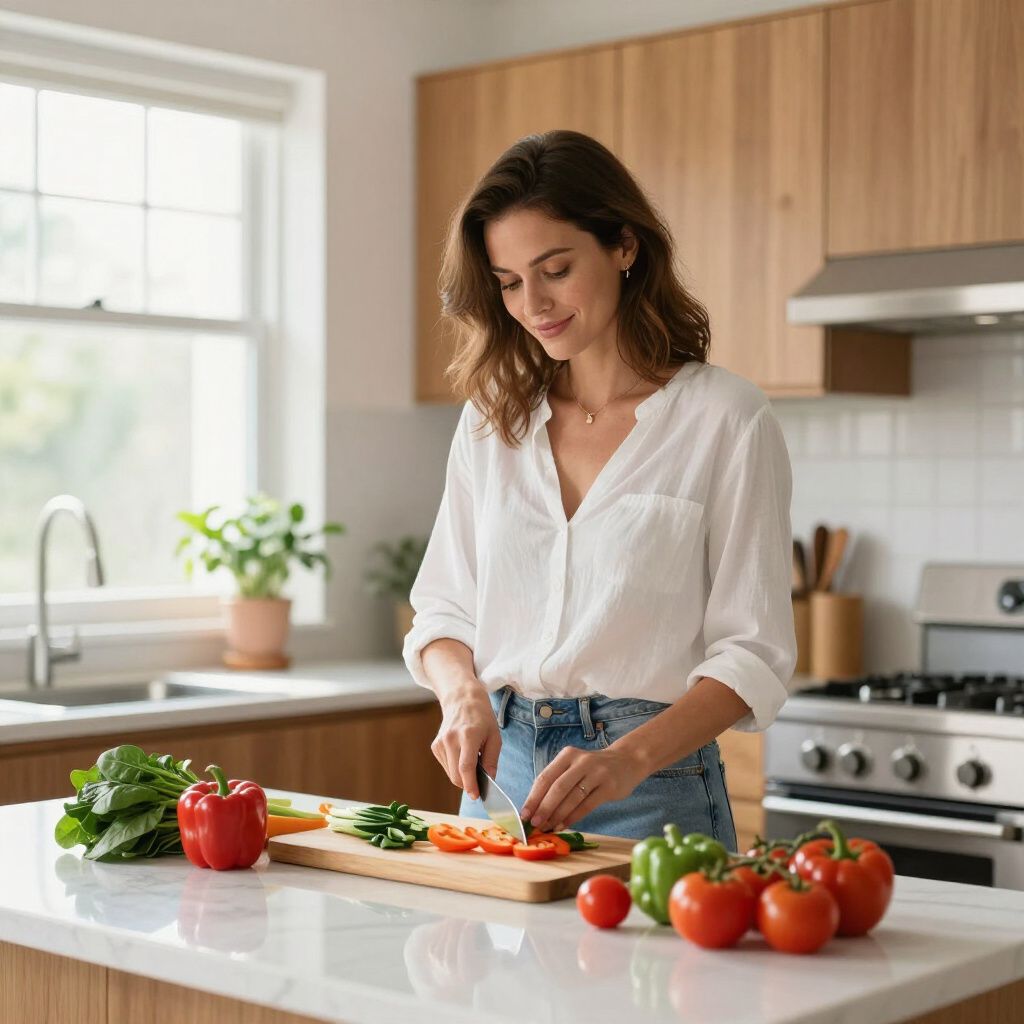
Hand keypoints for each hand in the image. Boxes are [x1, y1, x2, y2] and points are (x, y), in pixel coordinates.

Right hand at [430, 684, 500, 799]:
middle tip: (480, 783)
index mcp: (468, 736)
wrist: (462, 699)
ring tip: (473, 760)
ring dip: (462, 776)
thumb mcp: (495, 736)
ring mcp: (440, 743)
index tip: (476, 796)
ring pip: (450, 773)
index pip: (466, 767)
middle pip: (456, 775)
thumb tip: (490, 780)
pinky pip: (446, 766)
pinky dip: (455, 768)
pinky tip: (463, 755)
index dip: (471, 785)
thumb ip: (492, 759)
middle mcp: (450, 739)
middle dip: (468, 784)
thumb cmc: (482, 717)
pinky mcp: (435, 746)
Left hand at [521, 745, 646, 832]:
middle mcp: (581, 761)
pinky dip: (573, 817)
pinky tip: (563, 825)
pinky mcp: (609, 787)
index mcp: (567, 755)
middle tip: (534, 824)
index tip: (524, 814)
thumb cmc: (593, 767)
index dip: (533, 797)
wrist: (627, 761)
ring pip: (572, 797)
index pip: (545, 777)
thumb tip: (535, 807)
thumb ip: (557, 781)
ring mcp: (597, 773)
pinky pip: (587, 805)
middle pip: (557, 787)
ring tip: (547, 827)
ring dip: (557, 815)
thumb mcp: (574, 766)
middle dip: (543, 808)